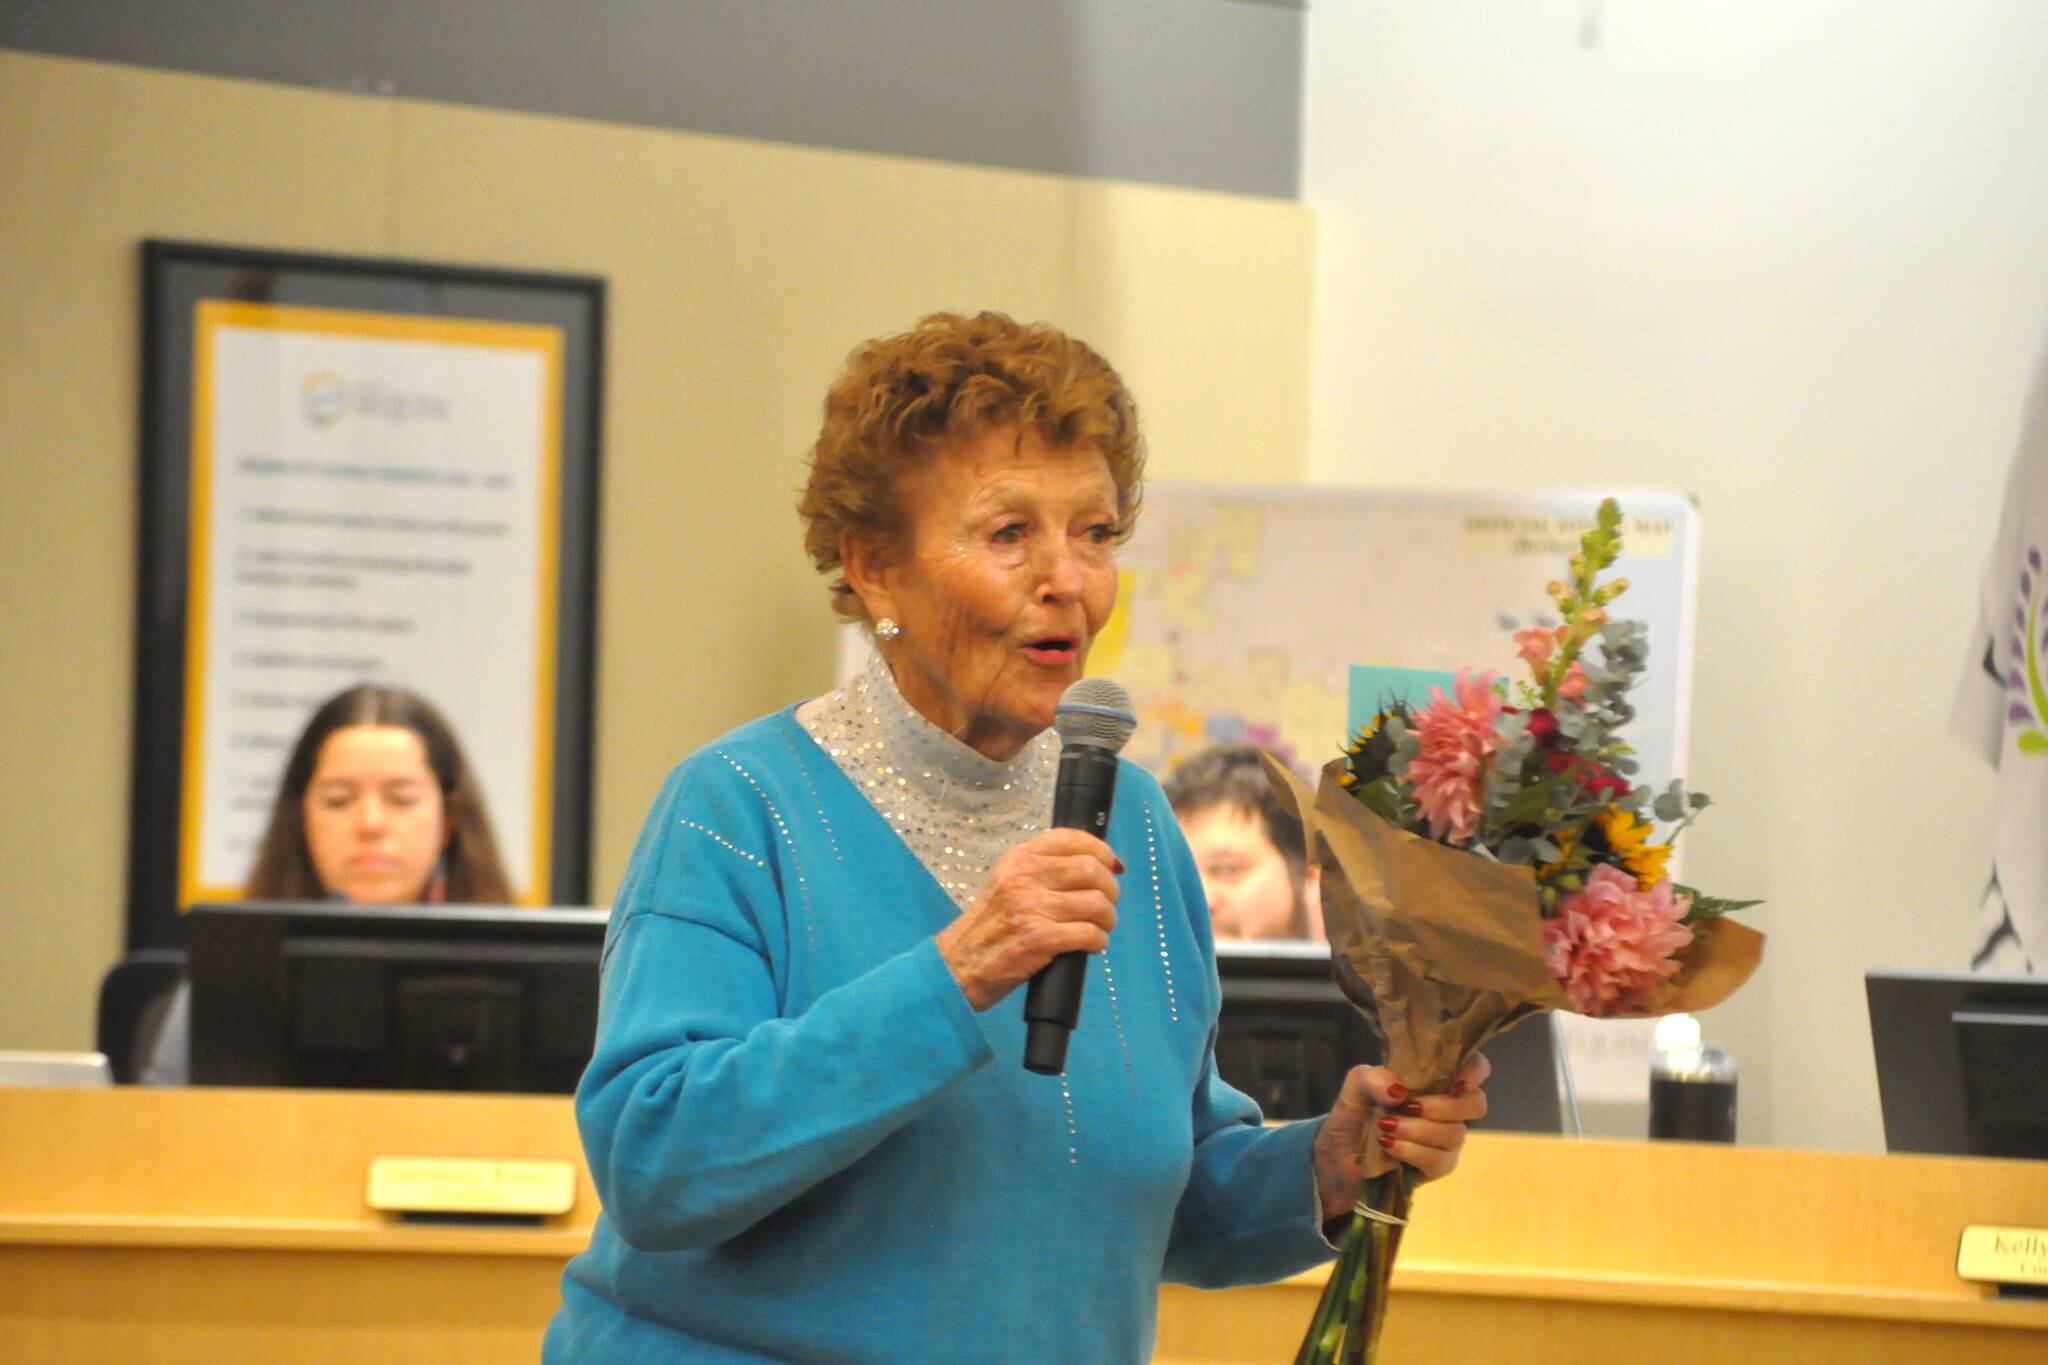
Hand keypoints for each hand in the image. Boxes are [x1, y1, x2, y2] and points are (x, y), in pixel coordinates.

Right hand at [935, 829, 1121, 1011]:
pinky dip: (1098, 941)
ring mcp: (1031, 907)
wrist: (959, 965)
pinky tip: (1092, 945)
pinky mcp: (1038, 939)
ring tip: (1100, 927)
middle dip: (1110, 889)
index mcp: (1018, 859)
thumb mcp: (1006, 883)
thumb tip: (1097, 865)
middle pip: (1090, 870)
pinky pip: (1089, 933)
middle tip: (1107, 904)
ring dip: (1107, 919)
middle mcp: (1023, 877)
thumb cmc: (989, 927)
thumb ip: (1042, 870)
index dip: (1101, 850)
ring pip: (1096, 903)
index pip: (1070, 838)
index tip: (1112, 866)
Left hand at [1311, 1051, 1491, 1222]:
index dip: (1473, 1071)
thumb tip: (1400, 1091)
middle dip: (1445, 1106)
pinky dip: (1412, 1150)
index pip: (1474, 1067)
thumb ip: (1372, 1078)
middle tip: (1410, 1107)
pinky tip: (1389, 1146)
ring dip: (1418, 1130)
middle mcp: (1446, 1107)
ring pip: (1455, 1134)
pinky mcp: (1436, 1167)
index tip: (1455, 1082)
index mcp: (1432, 1080)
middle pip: (1476, 1103)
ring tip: (1385, 1127)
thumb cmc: (1353, 1117)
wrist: (1338, 1158)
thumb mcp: (1354, 1089)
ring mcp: (1445, 1139)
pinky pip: (1440, 1160)